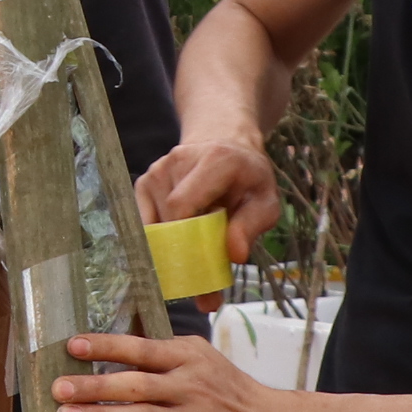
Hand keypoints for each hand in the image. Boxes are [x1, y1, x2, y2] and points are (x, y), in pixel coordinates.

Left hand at [47, 331, 301, 411]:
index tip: (73, 346)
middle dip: (93, 385)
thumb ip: (166, 355)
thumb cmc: (229, 391)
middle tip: (58, 387)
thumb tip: (118, 348)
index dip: (106, 346)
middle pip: (134, 385)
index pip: (140, 349)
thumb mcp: (204, 360)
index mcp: (188, 359)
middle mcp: (189, 387)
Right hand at [137, 136, 281, 257]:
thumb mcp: (265, 203)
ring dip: (172, 239)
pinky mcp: (146, 180)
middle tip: (200, 262)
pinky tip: (180, 227)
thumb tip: (235, 255)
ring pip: (154, 223)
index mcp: (215, 160)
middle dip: (181, 245)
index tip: (200, 258)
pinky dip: (160, 233)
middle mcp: (180, 159)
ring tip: (195, 234)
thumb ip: (251, 227)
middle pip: (167, 217)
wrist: (227, 149)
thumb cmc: (248, 180)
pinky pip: (145, 220)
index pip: (181, 205)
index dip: (185, 235)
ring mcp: (158, 168)